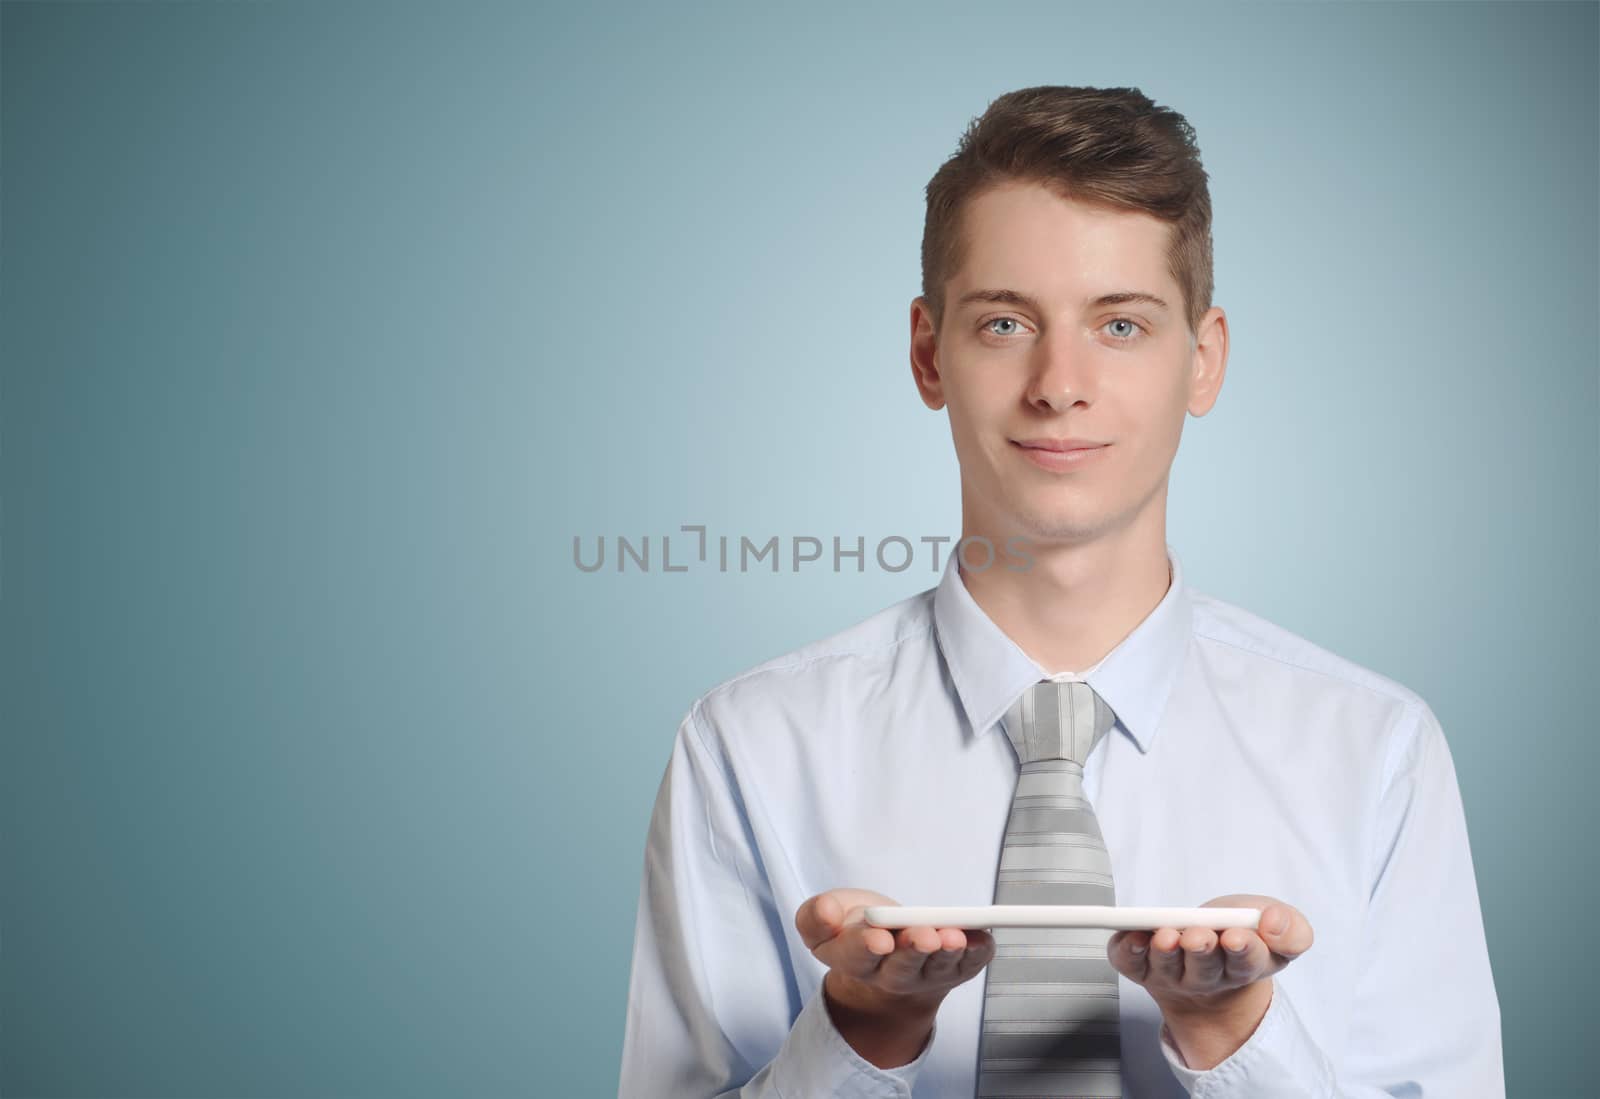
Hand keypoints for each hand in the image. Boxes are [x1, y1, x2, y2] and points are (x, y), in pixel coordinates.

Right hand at [795, 888, 994, 1017]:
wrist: (889, 948)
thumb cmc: (858, 926)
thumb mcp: (826, 917)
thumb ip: (816, 916)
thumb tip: (827, 913)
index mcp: (855, 960)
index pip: (858, 957)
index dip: (868, 948)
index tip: (879, 938)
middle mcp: (892, 975)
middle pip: (903, 967)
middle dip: (914, 950)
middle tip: (924, 937)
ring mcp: (927, 975)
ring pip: (939, 967)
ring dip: (948, 951)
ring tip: (954, 936)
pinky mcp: (956, 969)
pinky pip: (970, 963)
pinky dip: (978, 951)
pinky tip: (982, 938)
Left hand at [1107, 894, 1312, 1016]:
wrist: (1212, 956)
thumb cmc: (1245, 932)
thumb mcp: (1281, 929)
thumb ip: (1292, 930)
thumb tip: (1272, 922)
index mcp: (1246, 965)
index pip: (1246, 963)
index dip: (1242, 950)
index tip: (1236, 936)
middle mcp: (1207, 976)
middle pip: (1204, 968)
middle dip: (1200, 951)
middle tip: (1197, 937)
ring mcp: (1172, 973)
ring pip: (1167, 967)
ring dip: (1165, 951)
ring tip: (1166, 936)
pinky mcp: (1141, 966)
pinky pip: (1131, 963)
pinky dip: (1128, 950)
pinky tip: (1131, 937)